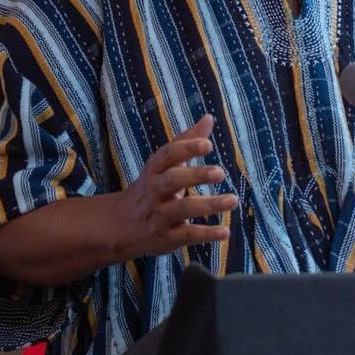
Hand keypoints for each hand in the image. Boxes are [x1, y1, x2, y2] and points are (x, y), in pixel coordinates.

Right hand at [112, 114, 238, 258]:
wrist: (120, 226)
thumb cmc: (152, 188)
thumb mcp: (164, 165)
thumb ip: (186, 142)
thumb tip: (209, 117)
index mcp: (154, 170)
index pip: (167, 155)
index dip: (186, 148)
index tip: (208, 144)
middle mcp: (154, 191)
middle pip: (172, 180)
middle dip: (195, 175)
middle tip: (220, 172)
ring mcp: (159, 215)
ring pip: (183, 208)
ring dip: (209, 205)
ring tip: (233, 200)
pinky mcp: (166, 237)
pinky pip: (187, 235)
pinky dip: (207, 234)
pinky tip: (226, 232)